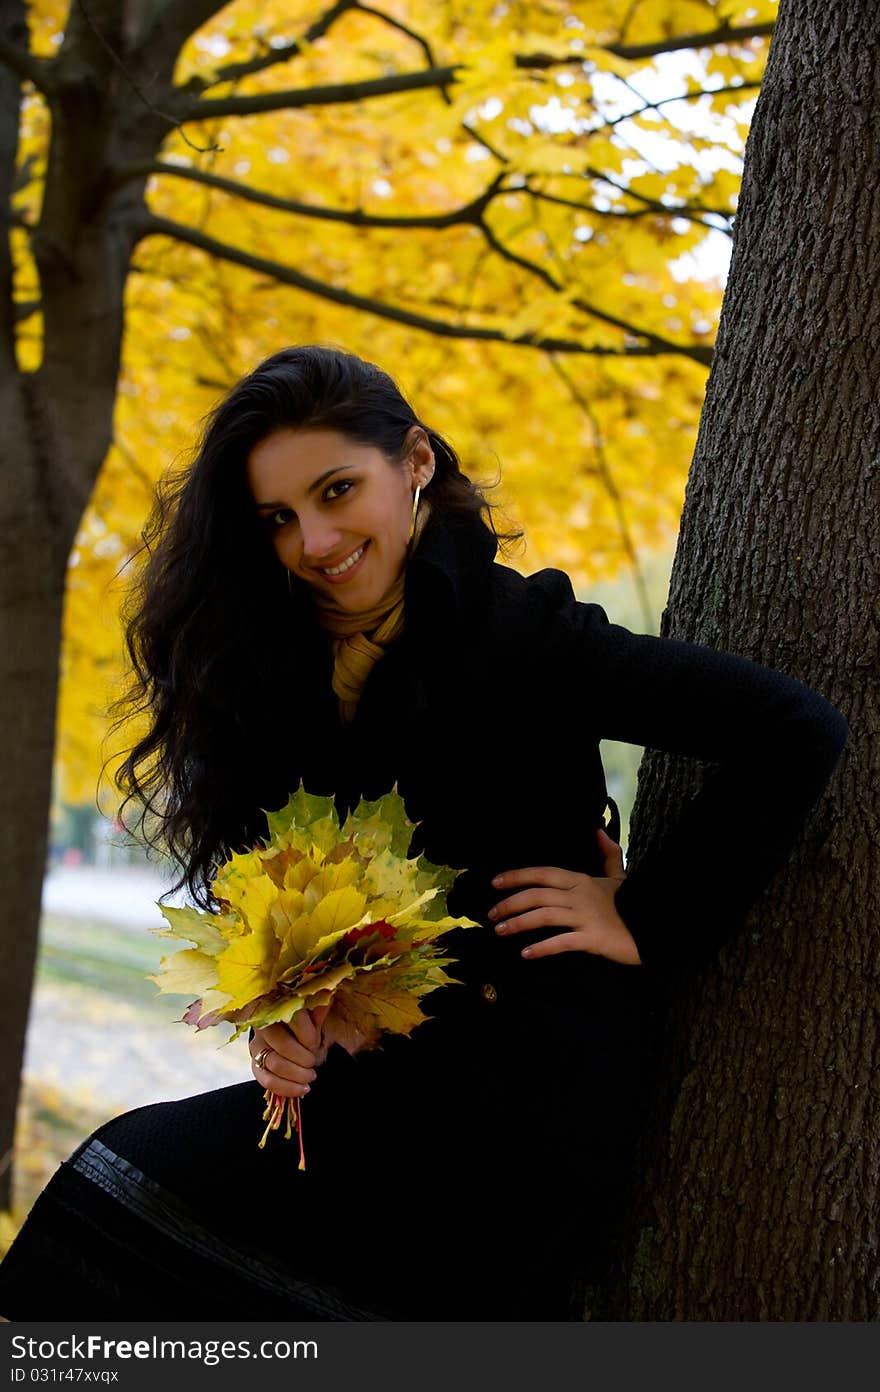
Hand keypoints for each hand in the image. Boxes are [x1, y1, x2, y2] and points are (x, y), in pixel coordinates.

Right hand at [250, 1004, 330, 1097]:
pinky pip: (266, 1080)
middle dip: (302, 1058)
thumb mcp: (312, 1015)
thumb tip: (325, 999)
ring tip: (311, 1077)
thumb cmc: (303, 1023)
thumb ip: (317, 1011)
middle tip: (314, 1062)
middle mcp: (264, 1026)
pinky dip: (286, 1088)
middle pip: (281, 1044)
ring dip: (296, 1074)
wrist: (288, 1034)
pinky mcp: (256, 1064)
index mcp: (279, 1009)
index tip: (316, 1043)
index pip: (291, 1020)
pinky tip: (302, 1089)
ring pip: (274, 1064)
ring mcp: (257, 1046)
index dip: (306, 1034)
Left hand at [488, 826, 641, 965]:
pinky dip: (542, 948)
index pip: (543, 874)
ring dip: (519, 923)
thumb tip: (598, 831)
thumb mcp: (620, 876)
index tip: (495, 883)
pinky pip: (562, 942)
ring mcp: (586, 917)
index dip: (517, 876)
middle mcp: (580, 896)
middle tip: (491, 914)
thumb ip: (608, 854)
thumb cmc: (635, 903)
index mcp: (582, 881)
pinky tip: (526, 954)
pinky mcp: (593, 939)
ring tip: (501, 931)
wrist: (658, 925)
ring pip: (544, 916)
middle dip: (510, 903)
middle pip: (537, 895)